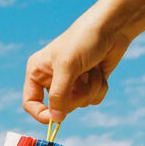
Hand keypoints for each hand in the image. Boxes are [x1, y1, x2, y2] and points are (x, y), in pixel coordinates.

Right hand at [23, 8, 131, 123]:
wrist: (113, 24)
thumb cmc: (84, 39)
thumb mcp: (67, 67)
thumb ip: (59, 95)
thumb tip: (55, 120)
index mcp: (37, 72)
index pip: (30, 102)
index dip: (41, 113)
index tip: (56, 118)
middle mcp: (51, 79)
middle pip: (58, 107)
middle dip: (75, 95)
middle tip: (82, 79)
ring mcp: (71, 82)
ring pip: (78, 104)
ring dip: (90, 89)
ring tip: (92, 70)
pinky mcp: (88, 83)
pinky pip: (92, 100)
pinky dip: (99, 88)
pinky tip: (100, 72)